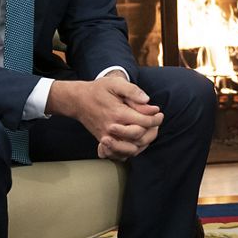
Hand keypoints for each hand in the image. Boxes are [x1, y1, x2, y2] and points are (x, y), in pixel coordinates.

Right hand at [46, 74, 163, 158]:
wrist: (77, 100)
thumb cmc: (98, 90)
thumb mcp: (115, 83)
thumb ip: (132, 91)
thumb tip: (148, 101)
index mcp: (118, 113)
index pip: (144, 121)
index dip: (156, 119)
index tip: (160, 113)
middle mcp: (112, 128)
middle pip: (140, 137)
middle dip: (152, 130)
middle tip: (156, 122)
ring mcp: (107, 137)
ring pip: (131, 150)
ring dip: (144, 143)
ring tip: (148, 131)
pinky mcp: (104, 142)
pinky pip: (120, 154)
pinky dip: (131, 151)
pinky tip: (137, 141)